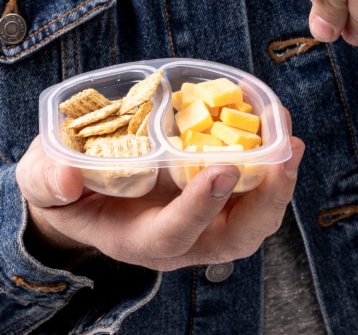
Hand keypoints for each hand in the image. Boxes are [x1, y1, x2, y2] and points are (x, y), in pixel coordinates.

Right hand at [16, 115, 303, 270]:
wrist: (91, 193)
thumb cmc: (72, 189)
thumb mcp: (47, 182)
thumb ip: (50, 181)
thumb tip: (67, 178)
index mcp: (138, 238)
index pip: (175, 235)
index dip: (200, 206)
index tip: (225, 168)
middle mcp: (182, 239)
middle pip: (234, 238)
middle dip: (265, 201)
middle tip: (286, 157)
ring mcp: (205, 223)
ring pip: (254, 220)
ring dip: (279, 185)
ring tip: (292, 142)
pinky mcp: (218, 203)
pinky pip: (254, 196)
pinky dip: (271, 169)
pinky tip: (278, 135)